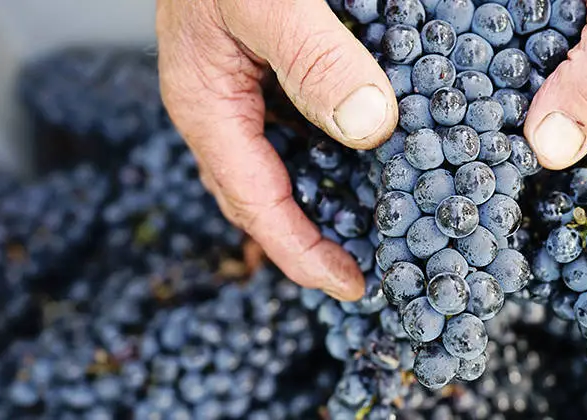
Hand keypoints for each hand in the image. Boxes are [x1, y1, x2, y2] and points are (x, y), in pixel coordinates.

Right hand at [157, 0, 398, 300]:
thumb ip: (314, 59)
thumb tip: (370, 128)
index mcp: (205, 104)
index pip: (253, 201)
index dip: (302, 251)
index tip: (354, 284)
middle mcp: (223, 107)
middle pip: (266, 197)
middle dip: (314, 240)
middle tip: (372, 270)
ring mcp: (246, 89)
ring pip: (288, 166)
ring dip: (330, 202)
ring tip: (380, 232)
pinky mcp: (274, 69)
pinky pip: (306, 128)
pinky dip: (341, 155)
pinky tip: (381, 161)